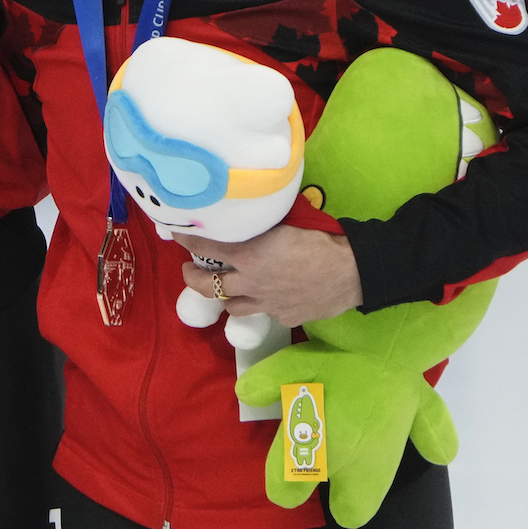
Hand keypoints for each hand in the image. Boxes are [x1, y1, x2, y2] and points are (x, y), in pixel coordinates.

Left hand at [172, 225, 361, 326]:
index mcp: (247, 255)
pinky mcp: (283, 317)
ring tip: (224, 288)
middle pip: (206, 286)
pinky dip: (261, 304)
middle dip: (192, 277)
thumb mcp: (283, 223)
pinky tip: (266, 296)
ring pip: (232, 307)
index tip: (177, 233)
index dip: (186, 239)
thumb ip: (259, 223)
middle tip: (188, 269)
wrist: (351, 271)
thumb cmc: (320, 238)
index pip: (204, 247)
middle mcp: (250, 283)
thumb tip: (246, 211)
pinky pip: (264, 312)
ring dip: (225, 297)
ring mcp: (266, 304)